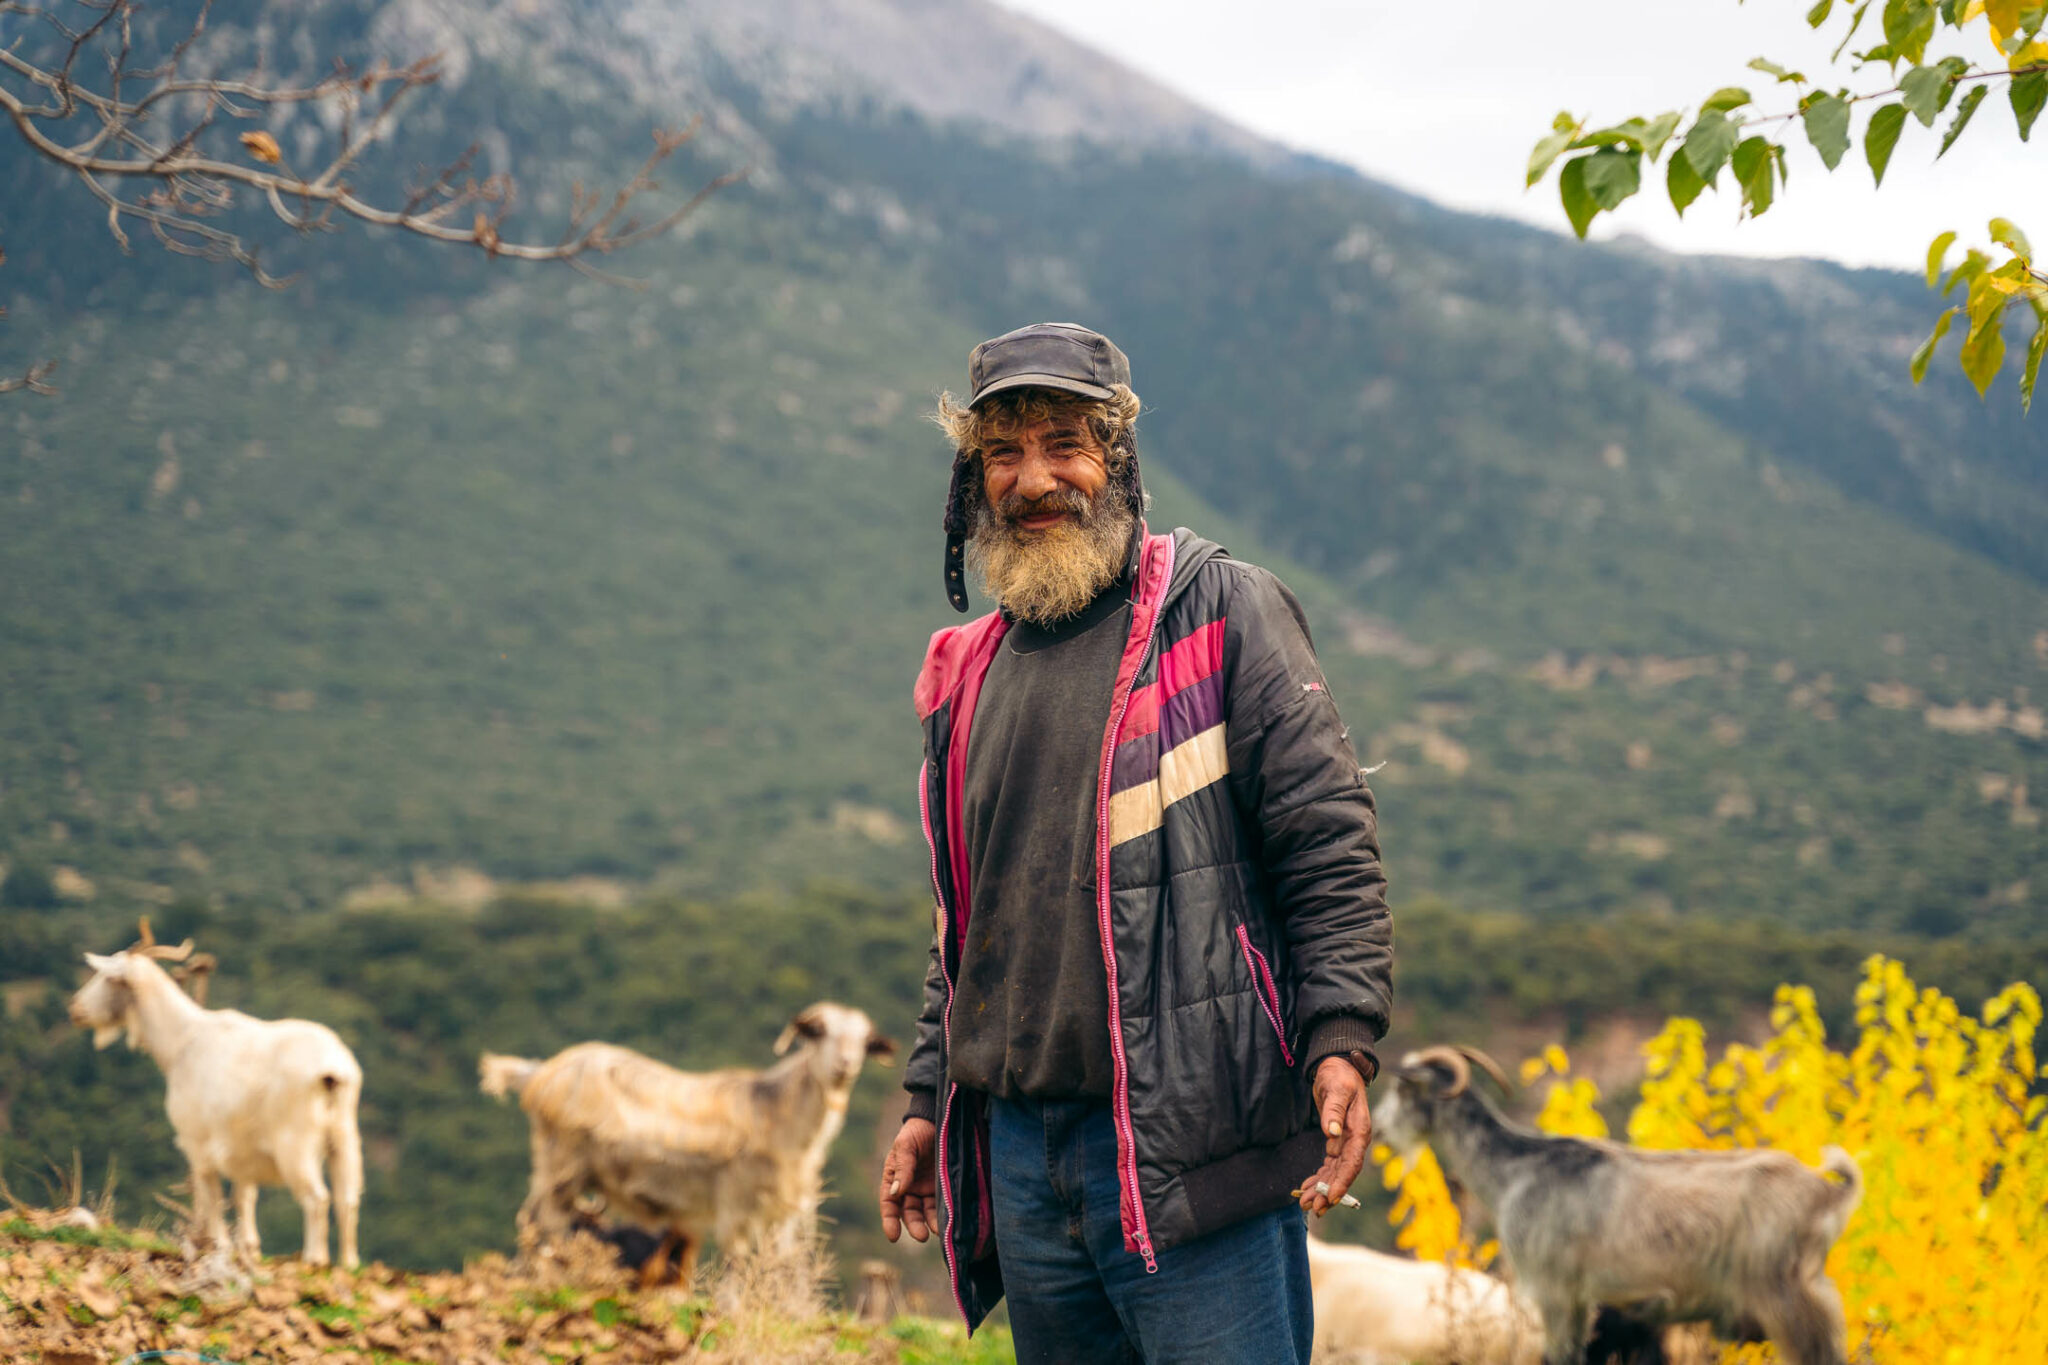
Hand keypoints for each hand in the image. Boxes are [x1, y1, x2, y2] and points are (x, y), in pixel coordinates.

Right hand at [879, 1117, 937, 1242]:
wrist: (939, 1119)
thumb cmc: (917, 1131)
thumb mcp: (905, 1146)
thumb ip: (902, 1168)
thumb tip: (897, 1192)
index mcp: (893, 1178)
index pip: (889, 1203)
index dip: (889, 1220)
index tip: (893, 1236)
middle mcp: (909, 1187)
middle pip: (909, 1212)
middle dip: (914, 1225)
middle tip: (921, 1235)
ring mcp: (926, 1188)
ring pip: (926, 1212)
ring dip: (931, 1222)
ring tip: (939, 1230)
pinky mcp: (942, 1187)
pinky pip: (941, 1203)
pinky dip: (944, 1213)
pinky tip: (949, 1219)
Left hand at [1298, 1055, 1372, 1216]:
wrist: (1337, 1066)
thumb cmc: (1338, 1075)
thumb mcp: (1336, 1088)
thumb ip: (1334, 1110)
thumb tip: (1332, 1132)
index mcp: (1359, 1130)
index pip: (1352, 1162)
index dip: (1342, 1182)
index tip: (1331, 1198)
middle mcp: (1355, 1140)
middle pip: (1343, 1173)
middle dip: (1329, 1192)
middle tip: (1313, 1208)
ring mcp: (1346, 1142)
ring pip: (1335, 1172)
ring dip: (1322, 1189)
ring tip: (1307, 1204)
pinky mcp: (1336, 1141)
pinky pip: (1329, 1165)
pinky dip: (1319, 1177)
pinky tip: (1308, 1188)